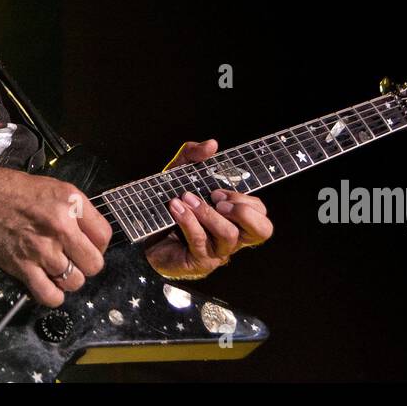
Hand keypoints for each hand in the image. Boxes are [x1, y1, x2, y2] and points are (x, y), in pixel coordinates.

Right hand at [0, 168, 112, 307]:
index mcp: (72, 204)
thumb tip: (93, 237)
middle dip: (86, 265)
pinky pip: (50, 296)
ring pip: (75, 282)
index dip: (99, 245)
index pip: (105, 237)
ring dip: (68, 280)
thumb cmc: (17, 190)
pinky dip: (53, 296)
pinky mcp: (23, 266)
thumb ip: (78, 211)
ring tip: (58, 270)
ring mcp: (42, 249)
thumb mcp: (56, 189)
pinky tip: (48, 285)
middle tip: (73, 259)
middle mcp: (60, 227)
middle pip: (94, 264)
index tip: (87, 246)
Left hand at [143, 139, 273, 280]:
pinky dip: (188, 221)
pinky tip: (175, 208)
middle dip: (243, 211)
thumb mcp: (179, 173)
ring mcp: (217, 251)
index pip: (260, 211)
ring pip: (229, 235)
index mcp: (234, 217)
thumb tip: (212, 144)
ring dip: (207, 213)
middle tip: (216, 200)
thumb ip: (194, 155)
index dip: (246, 200)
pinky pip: (201, 241)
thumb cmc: (169, 204)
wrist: (143, 234)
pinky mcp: (199, 260)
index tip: (217, 191)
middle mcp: (232, 236)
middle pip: (262, 230)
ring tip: (186, 199)